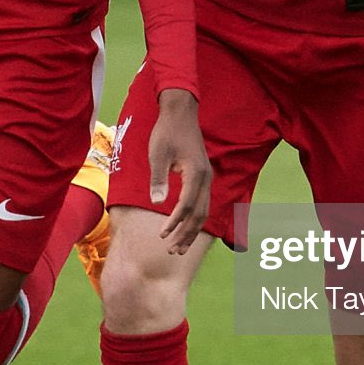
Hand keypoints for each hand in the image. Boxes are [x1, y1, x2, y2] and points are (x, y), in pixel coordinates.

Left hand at [146, 88, 211, 253]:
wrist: (180, 113)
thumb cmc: (166, 132)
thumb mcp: (157, 154)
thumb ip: (158, 179)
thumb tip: (158, 203)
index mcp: (196, 173)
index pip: (186, 206)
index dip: (174, 222)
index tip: (162, 235)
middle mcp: (205, 178)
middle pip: (199, 214)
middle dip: (186, 234)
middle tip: (172, 251)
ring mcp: (206, 178)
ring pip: (203, 211)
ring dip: (191, 231)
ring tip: (178, 247)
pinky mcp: (202, 177)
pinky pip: (202, 204)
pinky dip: (194, 219)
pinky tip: (184, 228)